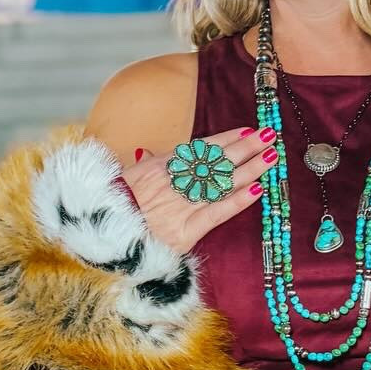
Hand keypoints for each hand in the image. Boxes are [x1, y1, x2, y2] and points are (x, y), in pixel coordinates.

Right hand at [120, 126, 277, 254]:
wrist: (98, 238)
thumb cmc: (111, 209)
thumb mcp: (128, 180)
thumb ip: (146, 166)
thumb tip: (149, 152)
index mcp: (158, 168)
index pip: (199, 149)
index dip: (225, 139)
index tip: (246, 130)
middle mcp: (171, 183)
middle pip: (215, 161)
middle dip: (245, 147)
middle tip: (269, 134)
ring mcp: (178, 206)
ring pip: (221, 183)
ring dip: (249, 168)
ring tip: (272, 156)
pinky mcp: (183, 232)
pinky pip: (215, 213)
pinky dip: (237, 200)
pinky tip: (257, 189)